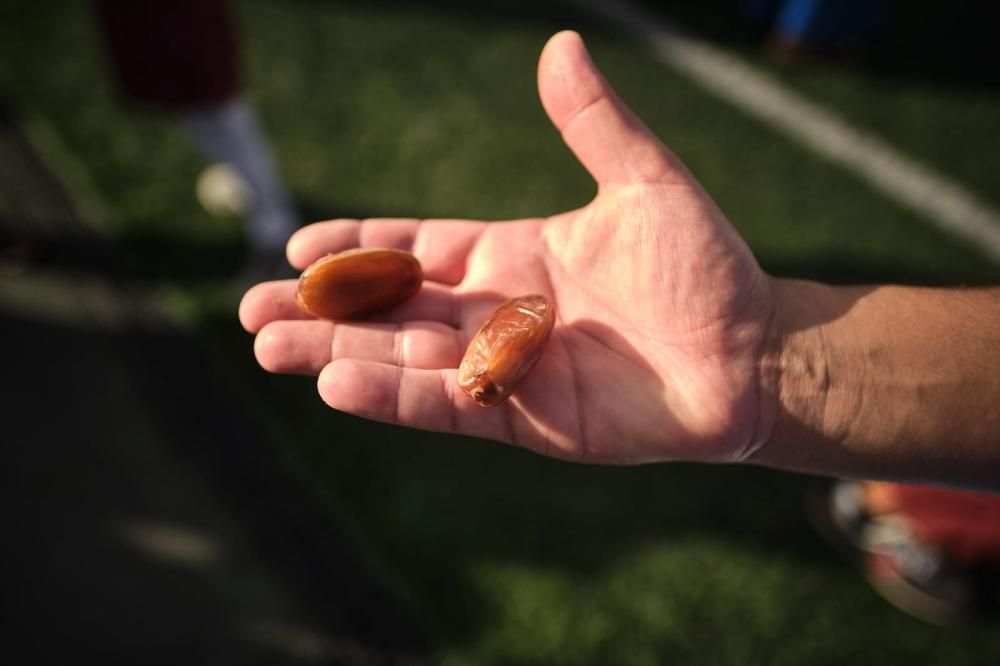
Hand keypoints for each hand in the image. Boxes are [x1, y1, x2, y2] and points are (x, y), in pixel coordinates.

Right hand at [239, 31, 777, 464]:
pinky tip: (336, 385)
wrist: (748, 354)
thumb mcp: (646, 183)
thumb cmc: (704, 267)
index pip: (413, 248)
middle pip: (389, 309)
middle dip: (323, 309)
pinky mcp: (520, 416)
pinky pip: (445, 405)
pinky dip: (393, 395)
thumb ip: (594, 124)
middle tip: (252, 308)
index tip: (298, 246)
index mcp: (510, 253)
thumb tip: (561, 43)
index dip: (357, 246)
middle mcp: (494, 310)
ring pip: (402, 358)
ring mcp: (502, 365)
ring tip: (266, 346)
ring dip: (335, 354)